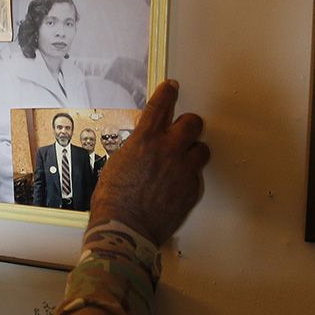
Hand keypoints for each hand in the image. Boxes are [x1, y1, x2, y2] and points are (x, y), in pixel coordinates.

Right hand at [88, 80, 209, 245]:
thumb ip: (136, 150)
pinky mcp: (192, 189)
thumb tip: (142, 147)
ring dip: (193, 151)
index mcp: (145, 140)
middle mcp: (168, 150)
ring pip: (202, 149)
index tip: (172, 87)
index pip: (160, 106)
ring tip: (183, 161)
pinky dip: (189, 177)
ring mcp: (183, 170)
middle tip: (182, 132)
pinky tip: (177, 185)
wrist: (125, 228)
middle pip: (193, 122)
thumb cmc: (113, 199)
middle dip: (188, 124)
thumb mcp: (117, 164)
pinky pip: (197, 175)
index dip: (167, 93)